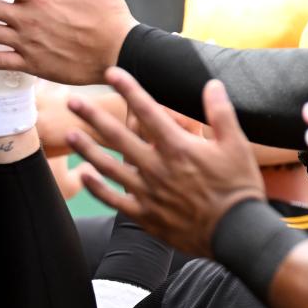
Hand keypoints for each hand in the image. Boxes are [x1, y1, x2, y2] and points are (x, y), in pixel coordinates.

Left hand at [65, 68, 264, 258]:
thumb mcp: (237, 146)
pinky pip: (114, 200)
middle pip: (117, 136)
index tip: (110, 73)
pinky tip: (84, 174)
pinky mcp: (145, 214)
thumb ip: (221, 113)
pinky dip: (97, 188)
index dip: (128, 89)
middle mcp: (156, 167)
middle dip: (92, 115)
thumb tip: (212, 84)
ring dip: (87, 149)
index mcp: (177, 147)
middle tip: (72, 100)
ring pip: (109, 166)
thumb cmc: (239, 187)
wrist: (237, 234)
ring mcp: (147, 192)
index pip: (147, 111)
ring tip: (69, 134)